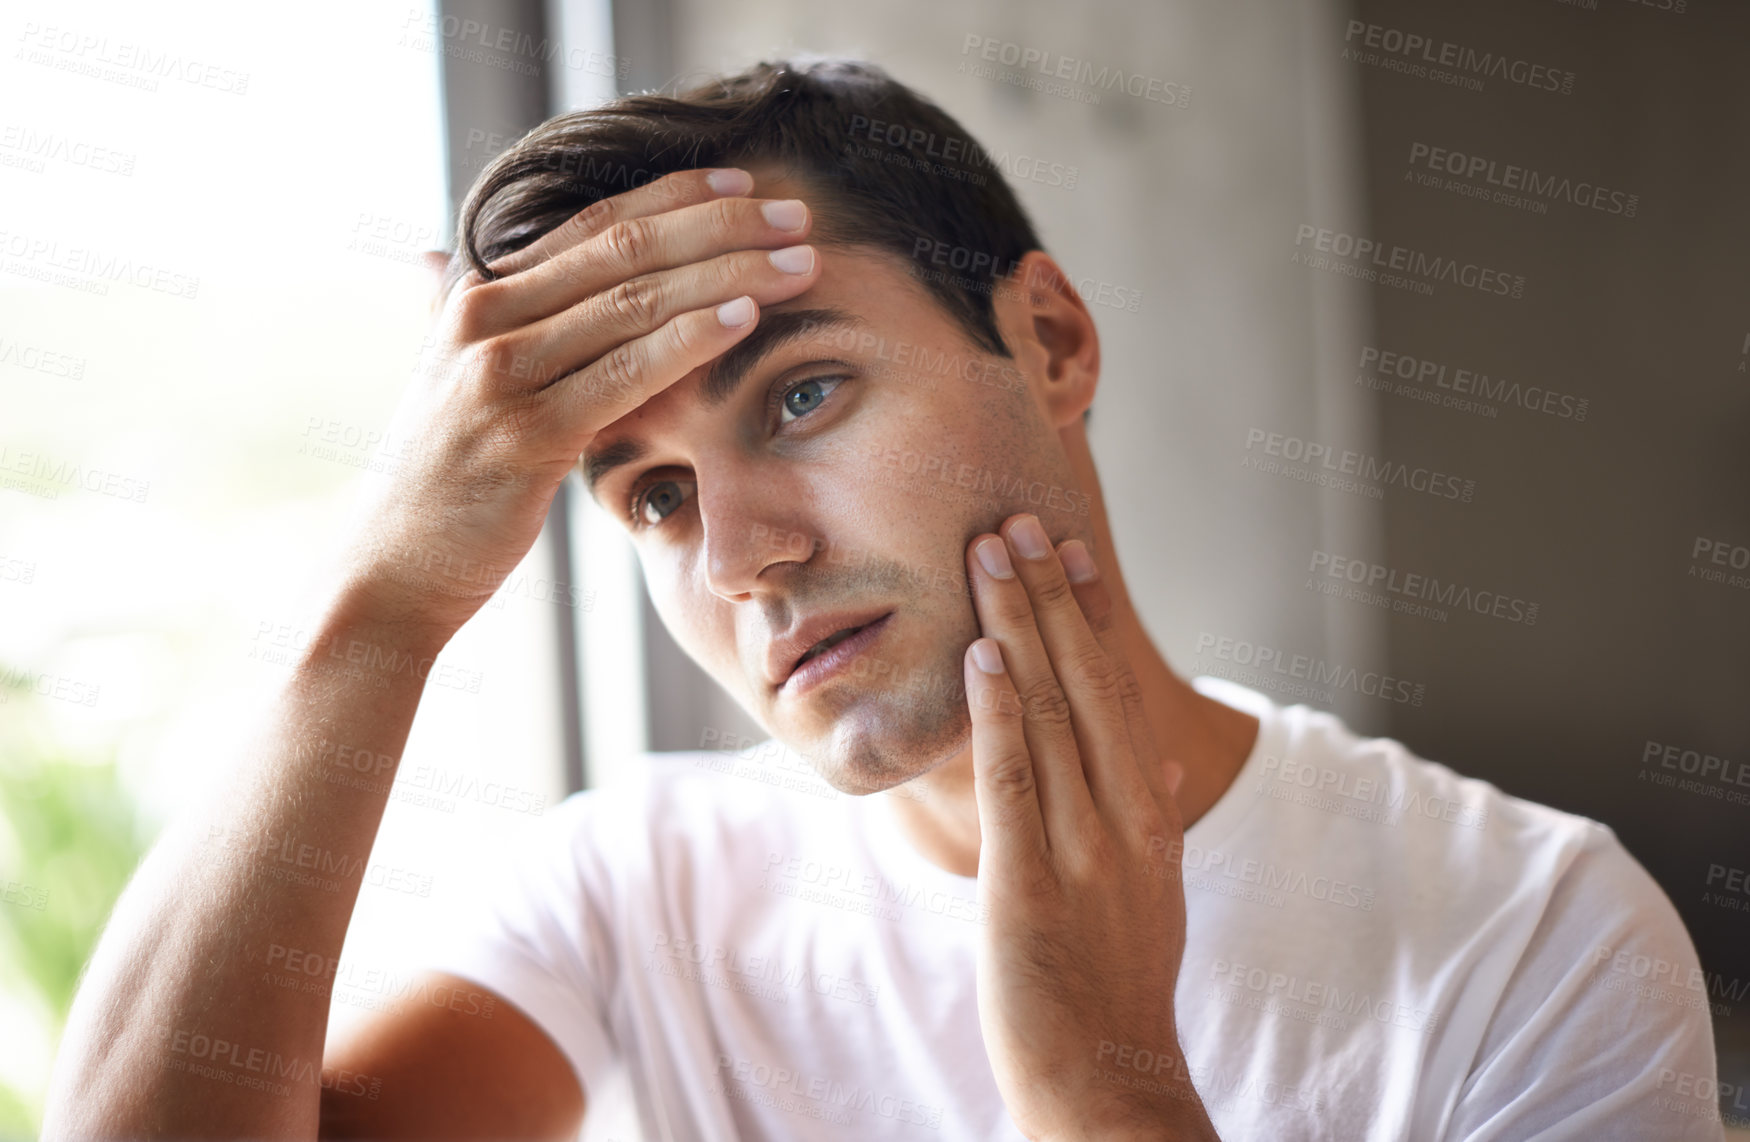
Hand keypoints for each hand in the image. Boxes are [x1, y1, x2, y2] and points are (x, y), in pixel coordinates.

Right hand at [329, 167, 822, 635]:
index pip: (594, 223)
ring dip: (729, 276)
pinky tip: (746, 320)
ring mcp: (502, 374)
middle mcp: (485, 319)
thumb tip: (434, 260)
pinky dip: (690, 340)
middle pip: (626, 250)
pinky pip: (626, 373)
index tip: (747, 185)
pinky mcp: (528, 434)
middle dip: (722, 226)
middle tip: (796, 215)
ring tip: (798, 263)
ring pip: (636, 303)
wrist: (393, 568)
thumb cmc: (440, 480)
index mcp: (477, 296)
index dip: (677, 197)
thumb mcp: (446, 381)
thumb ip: (458, 317)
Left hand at [960, 513, 1216, 1141]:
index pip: (1116, 692)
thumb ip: (1148, 820)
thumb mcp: (1151, 894)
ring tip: (988, 553)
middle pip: (1083, 682)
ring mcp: (1082, 849)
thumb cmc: (1118, 986)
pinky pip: (1015, 781)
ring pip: (1049, 712)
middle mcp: (1124, 818)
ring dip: (1018, 626)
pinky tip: (982, 656)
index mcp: (1147, 815)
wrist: (1108, 1078)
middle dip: (1045, 596)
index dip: (1087, 617)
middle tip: (1013, 520)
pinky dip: (1000, 713)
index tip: (1065, 552)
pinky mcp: (1030, 886)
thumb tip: (1154, 761)